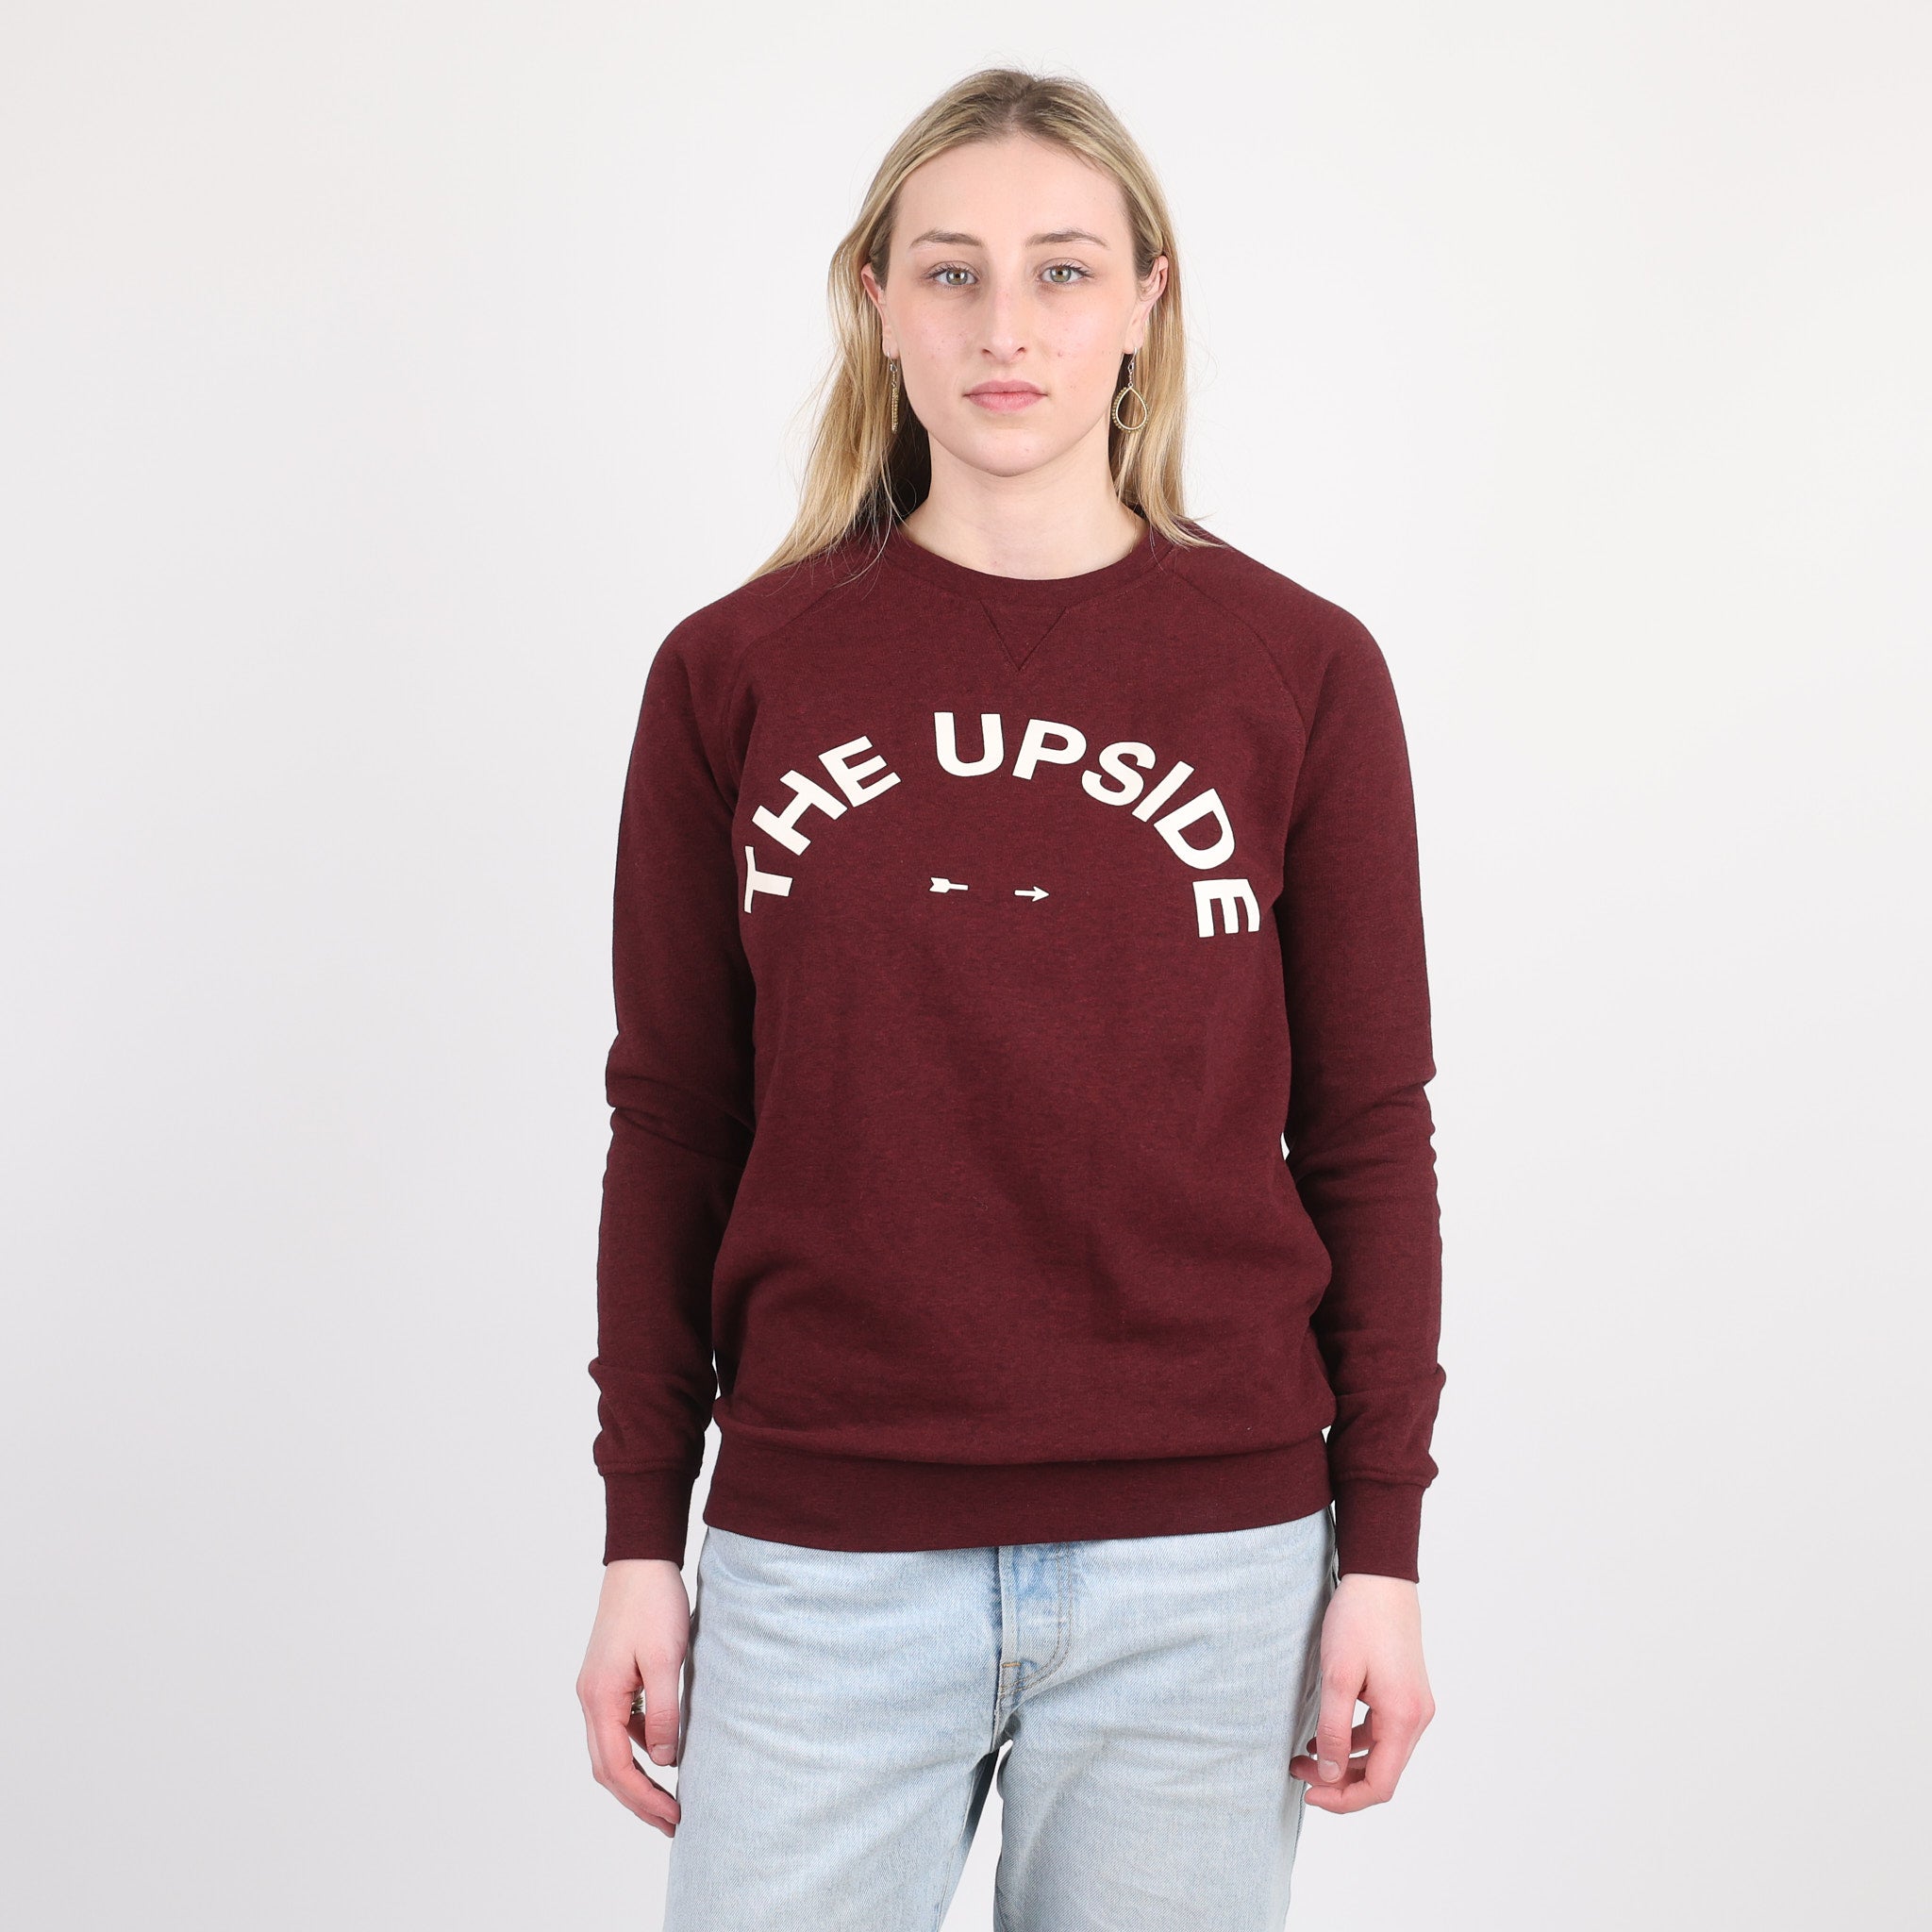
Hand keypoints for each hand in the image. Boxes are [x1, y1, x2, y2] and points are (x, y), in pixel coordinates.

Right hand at [576, 1557, 690, 1836]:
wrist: (641, 1560)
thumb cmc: (653, 1603)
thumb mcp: (667, 1660)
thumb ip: (664, 1713)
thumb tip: (665, 1762)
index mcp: (600, 1698)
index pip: (616, 1768)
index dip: (643, 1799)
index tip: (673, 1817)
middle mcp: (591, 1698)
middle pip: (607, 1767)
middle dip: (638, 1800)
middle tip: (672, 1821)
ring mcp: (597, 1688)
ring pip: (611, 1749)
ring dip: (637, 1778)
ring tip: (670, 1798)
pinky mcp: (609, 1679)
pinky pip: (620, 1727)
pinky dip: (639, 1748)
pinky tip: (666, 1751)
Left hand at [1288, 1572, 1433, 1812]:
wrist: (1380, 1577)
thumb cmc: (1359, 1620)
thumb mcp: (1337, 1676)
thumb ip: (1333, 1729)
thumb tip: (1328, 1775)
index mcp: (1404, 1718)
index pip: (1381, 1785)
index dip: (1344, 1799)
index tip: (1309, 1794)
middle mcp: (1417, 1718)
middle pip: (1382, 1774)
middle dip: (1339, 1781)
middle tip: (1298, 1772)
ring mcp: (1413, 1705)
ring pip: (1381, 1755)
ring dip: (1343, 1762)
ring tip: (1303, 1756)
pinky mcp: (1404, 1694)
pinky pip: (1381, 1732)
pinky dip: (1353, 1740)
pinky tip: (1323, 1733)